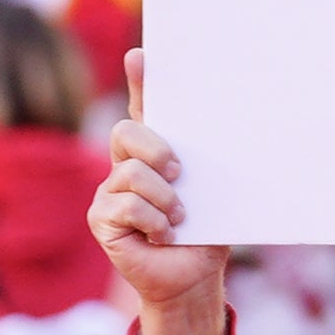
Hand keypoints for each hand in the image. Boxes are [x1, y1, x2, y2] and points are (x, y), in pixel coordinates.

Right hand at [89, 86, 232, 334]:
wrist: (193, 277)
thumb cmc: (206, 231)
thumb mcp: (213, 191)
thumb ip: (208, 162)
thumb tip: (233, 125)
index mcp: (154, 152)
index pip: (143, 108)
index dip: (140, 80)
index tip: (143, 56)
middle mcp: (126, 165)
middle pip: (127, 133)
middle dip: (157, 149)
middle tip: (180, 173)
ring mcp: (109, 191)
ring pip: (132, 173)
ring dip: (165, 199)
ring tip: (179, 218)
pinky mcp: (101, 218)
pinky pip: (127, 205)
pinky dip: (154, 222)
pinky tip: (164, 236)